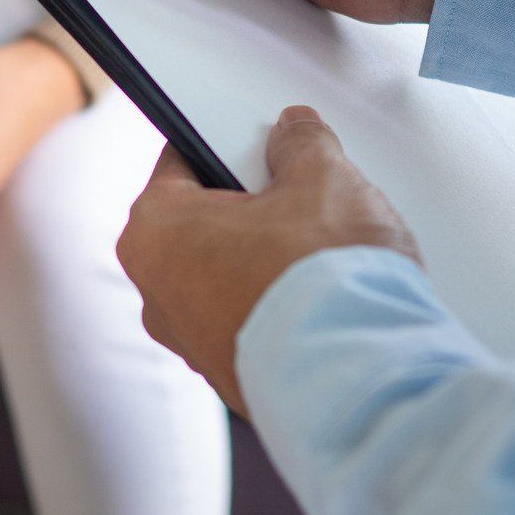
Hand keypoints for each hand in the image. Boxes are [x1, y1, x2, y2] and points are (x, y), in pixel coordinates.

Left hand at [117, 106, 420, 413]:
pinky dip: (283, 306)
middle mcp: (158, 296)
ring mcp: (194, 345)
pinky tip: (325, 296)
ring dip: (270, 258)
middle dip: (254, 206)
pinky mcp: (233, 380)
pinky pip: (253, 321)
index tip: (260, 141)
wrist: (360, 380)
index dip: (229, 144)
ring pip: (230, 275)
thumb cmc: (321, 282)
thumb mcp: (321, 177)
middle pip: (206, 222)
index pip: (181, 161)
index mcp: (154, 232)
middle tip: (304, 195)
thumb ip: (302, 144)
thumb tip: (294, 133)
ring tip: (324, 249)